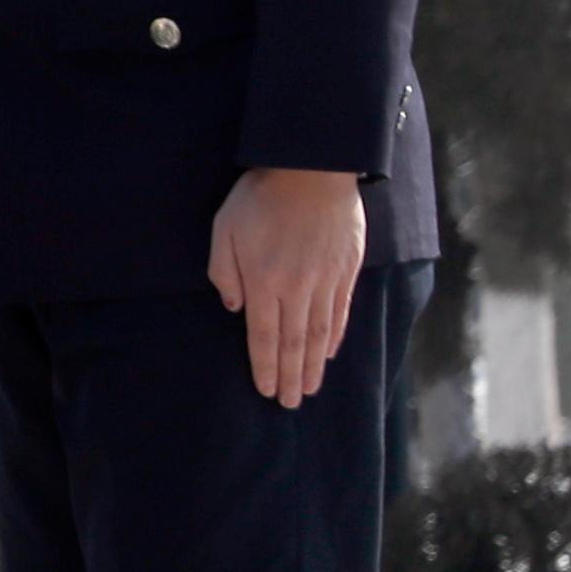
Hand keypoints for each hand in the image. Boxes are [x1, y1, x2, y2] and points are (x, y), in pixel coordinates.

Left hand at [210, 167, 365, 405]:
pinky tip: (330, 353)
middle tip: (291, 404)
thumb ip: (224, 272)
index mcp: (264, 282)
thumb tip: (234, 308)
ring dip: (314, 364)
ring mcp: (326, 280)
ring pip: (320, 333)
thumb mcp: (224, 230)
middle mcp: (298, 288)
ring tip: (311, 388)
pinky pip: (341, 311)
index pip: (265, 336)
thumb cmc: (258, 197)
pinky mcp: (347, 268)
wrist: (312, 167)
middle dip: (291, 376)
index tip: (267, 391)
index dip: (266, 367)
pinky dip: (335, 336)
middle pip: (295, 343)